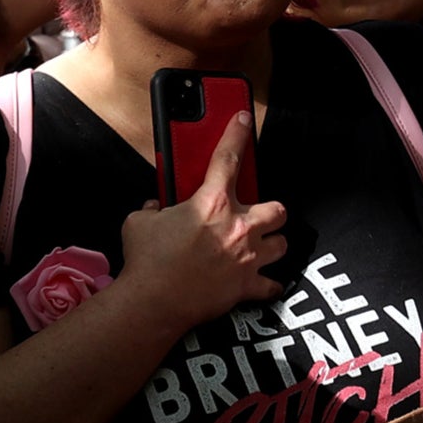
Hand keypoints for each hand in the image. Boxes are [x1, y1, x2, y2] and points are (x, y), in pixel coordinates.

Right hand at [116, 114, 286, 330]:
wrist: (151, 303)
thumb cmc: (146, 261)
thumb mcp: (140, 222)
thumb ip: (153, 208)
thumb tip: (155, 207)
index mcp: (211, 204)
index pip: (228, 157)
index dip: (236, 134)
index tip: (243, 119)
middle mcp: (237, 227)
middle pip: (277, 209)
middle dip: (270, 211)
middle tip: (255, 215)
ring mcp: (247, 258)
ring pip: (282, 244)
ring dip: (272, 243)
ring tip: (259, 246)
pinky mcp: (246, 287)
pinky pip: (272, 285)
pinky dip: (268, 284)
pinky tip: (262, 282)